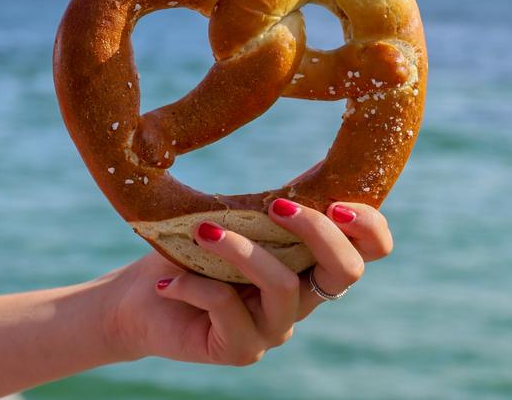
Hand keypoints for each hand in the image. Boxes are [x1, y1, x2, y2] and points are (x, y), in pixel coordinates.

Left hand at [103, 199, 392, 364]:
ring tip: (202, 231)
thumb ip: (274, 204)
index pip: (370, 251)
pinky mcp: (240, 349)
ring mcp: (273, 329)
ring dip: (242, 250)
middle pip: (347, 271)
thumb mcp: (236, 218)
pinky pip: (227, 308)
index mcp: (309, 263)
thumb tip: (316, 163)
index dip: (369, 227)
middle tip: (277, 206)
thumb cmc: (192, 251)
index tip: (337, 202)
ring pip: (283, 287)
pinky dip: (194, 285)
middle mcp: (302, 299)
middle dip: (318, 231)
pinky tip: (168, 283)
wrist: (141, 300)